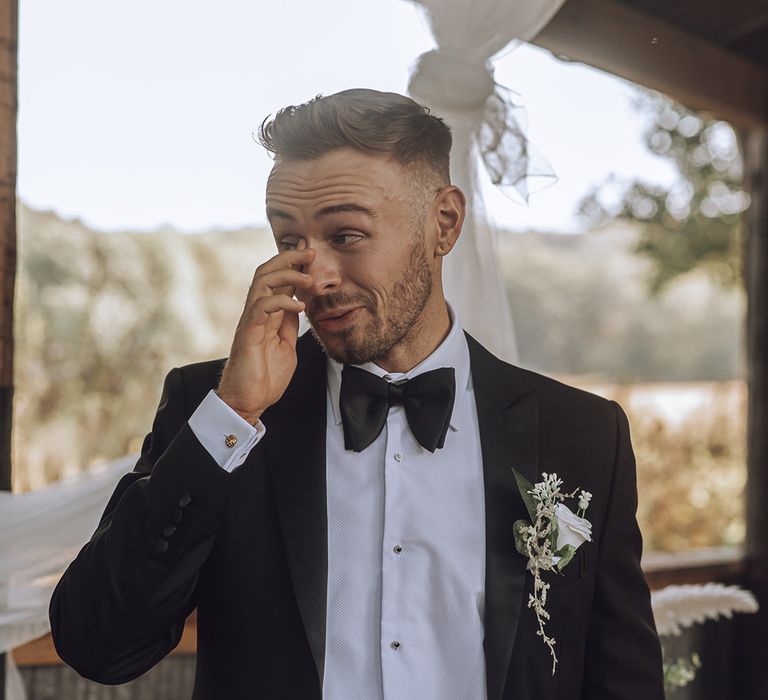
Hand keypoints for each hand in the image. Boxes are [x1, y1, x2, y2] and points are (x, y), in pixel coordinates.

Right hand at [217, 248, 314, 423]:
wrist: (248, 402)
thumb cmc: (264, 377)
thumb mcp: (286, 346)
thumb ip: (289, 325)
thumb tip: (299, 306)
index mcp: (266, 315)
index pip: (276, 280)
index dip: (292, 264)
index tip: (310, 254)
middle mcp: (255, 313)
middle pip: (266, 272)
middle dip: (288, 259)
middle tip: (309, 252)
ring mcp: (250, 321)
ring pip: (261, 283)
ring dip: (286, 275)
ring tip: (308, 279)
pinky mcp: (248, 333)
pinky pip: (262, 307)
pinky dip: (282, 301)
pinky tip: (299, 307)